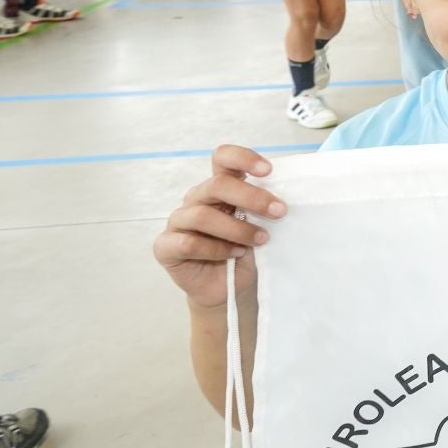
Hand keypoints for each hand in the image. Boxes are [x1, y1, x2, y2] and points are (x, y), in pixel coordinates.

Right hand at [153, 145, 283, 308]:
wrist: (227, 289)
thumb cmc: (243, 251)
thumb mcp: (259, 226)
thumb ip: (262, 209)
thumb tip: (282, 198)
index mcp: (218, 187)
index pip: (222, 159)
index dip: (243, 158)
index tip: (269, 171)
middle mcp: (196, 199)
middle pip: (217, 184)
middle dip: (252, 197)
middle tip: (279, 212)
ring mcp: (178, 222)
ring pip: (203, 215)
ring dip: (237, 229)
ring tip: (261, 240)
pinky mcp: (165, 247)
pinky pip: (188, 243)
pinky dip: (216, 249)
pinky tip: (234, 254)